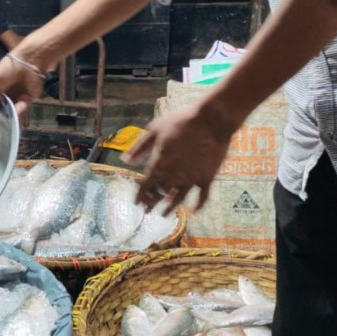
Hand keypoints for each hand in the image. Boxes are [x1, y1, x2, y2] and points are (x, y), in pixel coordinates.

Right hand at [0, 52, 43, 118]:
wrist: (26, 61)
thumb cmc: (6, 70)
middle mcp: (8, 95)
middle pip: (4, 110)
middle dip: (2, 117)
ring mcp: (19, 97)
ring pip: (14, 111)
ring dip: (10, 116)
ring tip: (6, 123)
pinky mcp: (29, 98)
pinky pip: (23, 107)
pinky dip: (19, 109)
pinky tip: (15, 110)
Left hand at [124, 101, 237, 215]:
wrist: (211, 120)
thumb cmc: (181, 121)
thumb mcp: (155, 130)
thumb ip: (140, 147)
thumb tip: (124, 160)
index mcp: (159, 164)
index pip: (145, 185)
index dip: (140, 195)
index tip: (136, 203)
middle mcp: (173, 176)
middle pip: (160, 193)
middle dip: (152, 202)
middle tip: (147, 211)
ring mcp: (191, 179)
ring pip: (178, 198)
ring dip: (169, 207)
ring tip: (164, 215)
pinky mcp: (207, 178)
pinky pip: (202, 197)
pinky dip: (198, 206)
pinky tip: (194, 211)